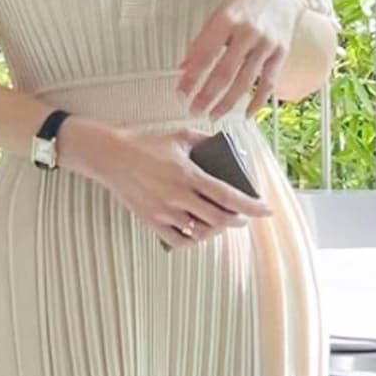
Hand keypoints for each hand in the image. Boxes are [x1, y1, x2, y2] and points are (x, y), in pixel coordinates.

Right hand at [94, 124, 274, 249]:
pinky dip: (193, 239)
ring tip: (219, 221)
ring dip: (215, 229)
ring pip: (200, 232)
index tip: (266, 210)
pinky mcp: (151, 221)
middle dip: (236, 220)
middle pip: (218, 219)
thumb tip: (225, 146)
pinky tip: (197, 231)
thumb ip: (204, 140)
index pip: (228, 195)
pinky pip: (178, 240)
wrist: (110, 155)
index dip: (250, 205)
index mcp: (188, 174)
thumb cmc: (144, 142)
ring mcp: (164, 211)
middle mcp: (178, 196)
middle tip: (242, 217)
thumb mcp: (178, 136)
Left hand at [176, 0, 305, 119]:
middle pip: (224, 72)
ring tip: (214, 115)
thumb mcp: (219, 12)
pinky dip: (257, 101)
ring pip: (245, 81)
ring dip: (227, 103)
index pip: (204, 55)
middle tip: (194, 110)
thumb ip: (202, 40)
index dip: (191, 78)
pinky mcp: (280, 54)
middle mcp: (248, 33)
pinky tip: (246, 114)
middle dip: (207, 95)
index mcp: (227, 20)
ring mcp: (266, 44)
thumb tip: (184, 67)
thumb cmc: (245, 2)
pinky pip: (268, 83)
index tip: (181, 93)